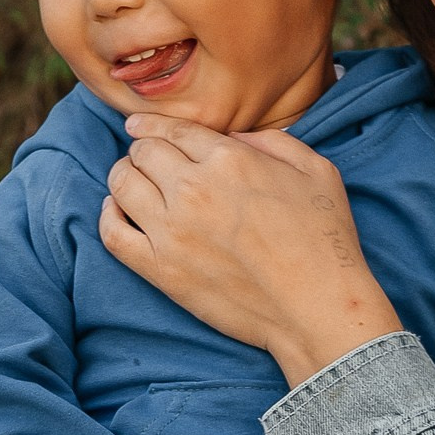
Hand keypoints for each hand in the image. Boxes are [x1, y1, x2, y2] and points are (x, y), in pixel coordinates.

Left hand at [99, 119, 403, 388]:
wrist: (317, 309)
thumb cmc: (325, 241)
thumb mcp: (316, 170)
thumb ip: (273, 141)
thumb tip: (235, 137)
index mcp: (230, 159)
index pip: (173, 130)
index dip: (151, 125)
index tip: (138, 127)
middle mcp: (194, 188)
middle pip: (142, 152)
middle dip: (142, 149)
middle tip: (145, 159)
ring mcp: (172, 231)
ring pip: (121, 185)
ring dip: (123, 176)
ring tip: (131, 181)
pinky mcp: (161, 270)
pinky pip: (112, 233)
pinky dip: (108, 216)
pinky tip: (117, 211)